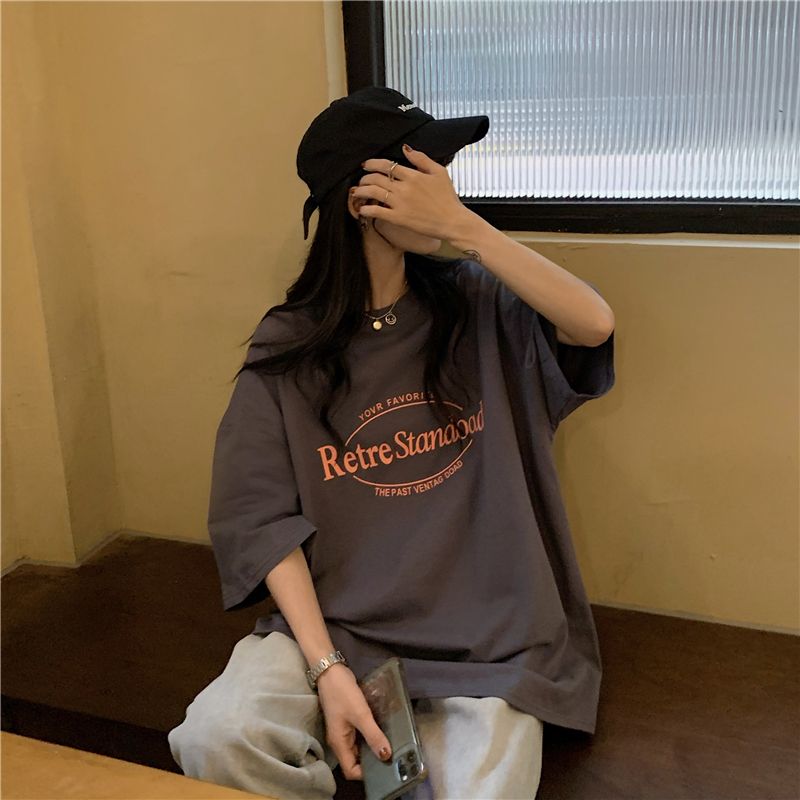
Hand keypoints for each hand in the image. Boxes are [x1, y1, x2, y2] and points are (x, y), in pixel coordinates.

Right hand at [316, 663, 391, 780]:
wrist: (331, 670)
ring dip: (372, 747)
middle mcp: (340, 741)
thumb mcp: (360, 714)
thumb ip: (373, 735)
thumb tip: (386, 756)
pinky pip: (360, 734)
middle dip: (372, 761)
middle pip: (356, 760)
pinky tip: (383, 730)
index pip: (351, 770)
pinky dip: (370, 735)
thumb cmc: (343, 694)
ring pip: (359, 747)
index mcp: (339, 743)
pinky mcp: (348, 720)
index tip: (385, 767)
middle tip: (393, 757)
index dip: (366, 773)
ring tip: (391, 745)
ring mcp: (343, 730)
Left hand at [354, 144, 470, 240]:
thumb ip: (421, 159)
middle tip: (361, 180)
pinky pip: (377, 212)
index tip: (366, 165)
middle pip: (376, 178)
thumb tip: (405, 149)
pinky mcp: (399, 218)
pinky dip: (366, 209)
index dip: (372, 163)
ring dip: (361, 191)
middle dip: (364, 177)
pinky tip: (362, 209)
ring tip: (356, 193)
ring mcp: (400, 203)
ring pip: (373, 192)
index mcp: (413, 175)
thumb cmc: (448, 198)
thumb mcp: (439, 172)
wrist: (452, 221)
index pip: (387, 165)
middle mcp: (404, 188)